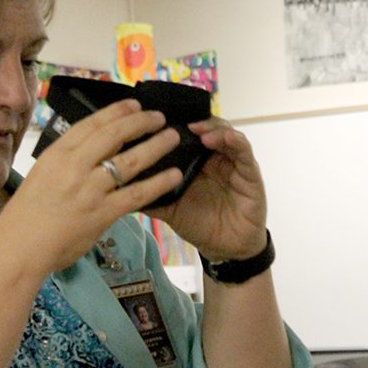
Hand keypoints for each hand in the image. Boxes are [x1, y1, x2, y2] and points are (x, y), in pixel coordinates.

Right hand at [0, 99, 183, 273]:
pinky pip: (137, 194)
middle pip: (114, 135)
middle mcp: (74, 167)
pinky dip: (158, 183)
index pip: (91, 124)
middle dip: (140, 122)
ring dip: (155, 146)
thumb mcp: (42, 175)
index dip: (117, 112)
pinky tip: (174, 176)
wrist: (20, 247)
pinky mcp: (102, 213)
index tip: (134, 104)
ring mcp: (89, 190)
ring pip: (130, 161)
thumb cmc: (27, 214)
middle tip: (159, 117)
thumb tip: (93, 149)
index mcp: (57, 154)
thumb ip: (67, 162)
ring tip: (173, 138)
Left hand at [146, 117, 267, 261]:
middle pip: (204, 127)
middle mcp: (213, 157)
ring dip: (212, 128)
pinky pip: (244, 152)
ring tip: (198, 129)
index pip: (184, 133)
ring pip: (224, 134)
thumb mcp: (169, 207)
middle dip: (191, 120)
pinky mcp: (250, 173)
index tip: (153, 118)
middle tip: (175, 121)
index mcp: (194, 161)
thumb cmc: (200, 223)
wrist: (224, 248)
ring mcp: (232, 162)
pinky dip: (235, 142)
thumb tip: (118, 186)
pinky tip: (225, 138)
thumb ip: (149, 194)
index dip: (172, 123)